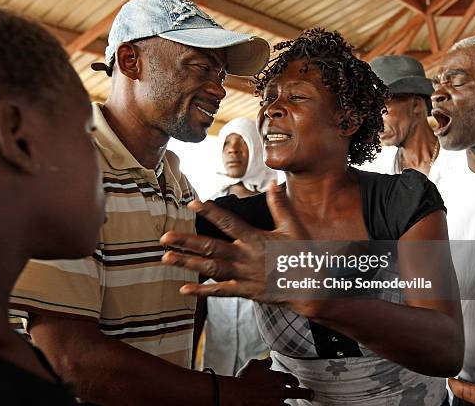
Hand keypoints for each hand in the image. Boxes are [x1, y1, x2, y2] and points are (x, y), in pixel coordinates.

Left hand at [160, 182, 307, 302]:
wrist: (311, 287)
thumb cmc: (302, 255)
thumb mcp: (292, 227)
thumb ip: (279, 205)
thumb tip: (274, 182)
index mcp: (256, 239)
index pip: (229, 222)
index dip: (211, 212)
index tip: (193, 203)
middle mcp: (245, 257)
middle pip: (211, 247)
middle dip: (186, 242)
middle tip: (164, 237)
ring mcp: (243, 275)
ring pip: (211, 268)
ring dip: (188, 263)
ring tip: (166, 258)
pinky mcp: (245, 291)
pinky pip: (220, 291)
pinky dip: (202, 291)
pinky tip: (184, 289)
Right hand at [221, 358, 312, 404]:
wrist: (239, 394)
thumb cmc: (245, 378)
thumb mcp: (254, 364)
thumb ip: (264, 362)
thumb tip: (269, 359)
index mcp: (276, 377)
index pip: (290, 378)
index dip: (294, 380)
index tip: (296, 382)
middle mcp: (279, 390)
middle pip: (297, 392)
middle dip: (306, 393)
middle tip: (311, 394)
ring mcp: (276, 402)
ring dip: (291, 405)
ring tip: (294, 405)